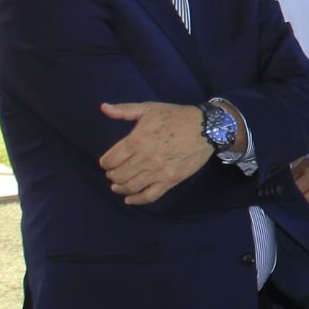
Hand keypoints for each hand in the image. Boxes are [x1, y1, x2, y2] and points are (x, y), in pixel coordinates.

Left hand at [97, 102, 212, 204]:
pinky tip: (129, 199)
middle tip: (113, 173)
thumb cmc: (175, 116)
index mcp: (136, 140)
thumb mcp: (148, 108)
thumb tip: (103, 107)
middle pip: (118, 175)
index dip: (105, 163)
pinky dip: (136, 200)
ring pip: (131, 187)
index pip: (110, 159)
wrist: (205, 128)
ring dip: (120, 188)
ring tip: (117, 186)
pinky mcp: (170, 180)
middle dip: (112, 175)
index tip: (106, 163)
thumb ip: (123, 110)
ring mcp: (158, 171)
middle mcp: (145, 158)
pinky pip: (149, 196)